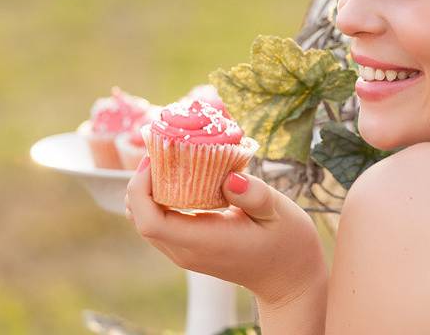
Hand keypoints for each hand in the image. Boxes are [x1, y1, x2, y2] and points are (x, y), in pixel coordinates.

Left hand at [125, 157, 327, 305]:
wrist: (290, 280)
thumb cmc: (288, 245)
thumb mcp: (279, 214)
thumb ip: (255, 195)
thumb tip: (229, 178)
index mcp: (204, 242)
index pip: (150, 222)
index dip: (141, 189)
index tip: (155, 159)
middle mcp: (186, 252)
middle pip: (140, 218)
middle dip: (141, 182)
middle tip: (162, 150)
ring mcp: (185, 253)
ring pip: (145, 221)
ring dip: (148, 190)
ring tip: (169, 159)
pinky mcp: (188, 249)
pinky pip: (160, 223)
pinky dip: (159, 198)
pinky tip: (180, 177)